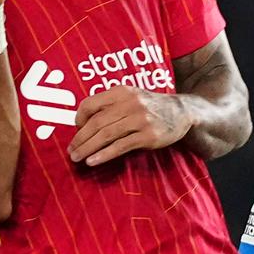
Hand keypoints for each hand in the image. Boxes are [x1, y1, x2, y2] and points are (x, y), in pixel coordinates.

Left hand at [68, 86, 192, 165]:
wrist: (182, 111)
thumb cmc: (150, 106)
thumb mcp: (131, 96)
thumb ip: (110, 104)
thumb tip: (83, 124)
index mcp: (121, 92)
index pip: (90, 104)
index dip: (78, 119)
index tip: (76, 131)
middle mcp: (130, 103)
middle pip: (96, 123)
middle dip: (80, 139)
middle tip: (71, 151)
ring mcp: (140, 120)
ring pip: (106, 135)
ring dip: (88, 148)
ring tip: (77, 158)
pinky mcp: (148, 136)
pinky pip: (120, 146)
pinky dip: (104, 155)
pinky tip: (93, 161)